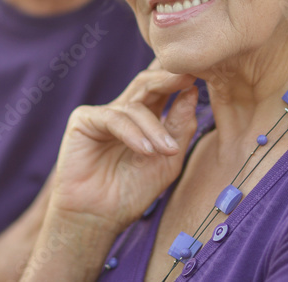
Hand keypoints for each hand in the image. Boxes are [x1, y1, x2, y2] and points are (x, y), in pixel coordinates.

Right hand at [47, 68, 198, 232]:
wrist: (99, 217)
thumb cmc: (133, 191)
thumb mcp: (168, 159)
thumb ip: (180, 127)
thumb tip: (192, 92)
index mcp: (145, 117)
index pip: (163, 88)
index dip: (180, 78)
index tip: (204, 71)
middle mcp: (123, 110)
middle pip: (147, 83)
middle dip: (169, 79)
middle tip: (189, 76)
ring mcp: (103, 113)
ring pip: (135, 105)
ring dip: (155, 128)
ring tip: (168, 150)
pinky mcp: (83, 119)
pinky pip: (114, 118)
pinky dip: (133, 134)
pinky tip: (146, 151)